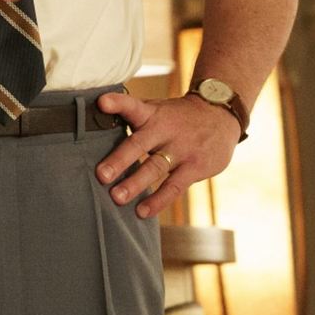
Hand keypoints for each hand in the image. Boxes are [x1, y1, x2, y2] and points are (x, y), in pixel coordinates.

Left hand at [94, 91, 240, 217]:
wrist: (220, 114)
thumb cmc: (176, 116)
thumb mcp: (156, 108)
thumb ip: (130, 116)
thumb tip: (94, 120)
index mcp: (151, 113)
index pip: (132, 105)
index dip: (117, 103)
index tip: (101, 103)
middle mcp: (164, 130)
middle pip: (139, 143)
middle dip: (119, 160)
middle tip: (101, 175)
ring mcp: (181, 149)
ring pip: (155, 168)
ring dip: (135, 184)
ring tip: (116, 198)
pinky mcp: (195, 167)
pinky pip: (174, 186)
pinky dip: (158, 200)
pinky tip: (142, 211)